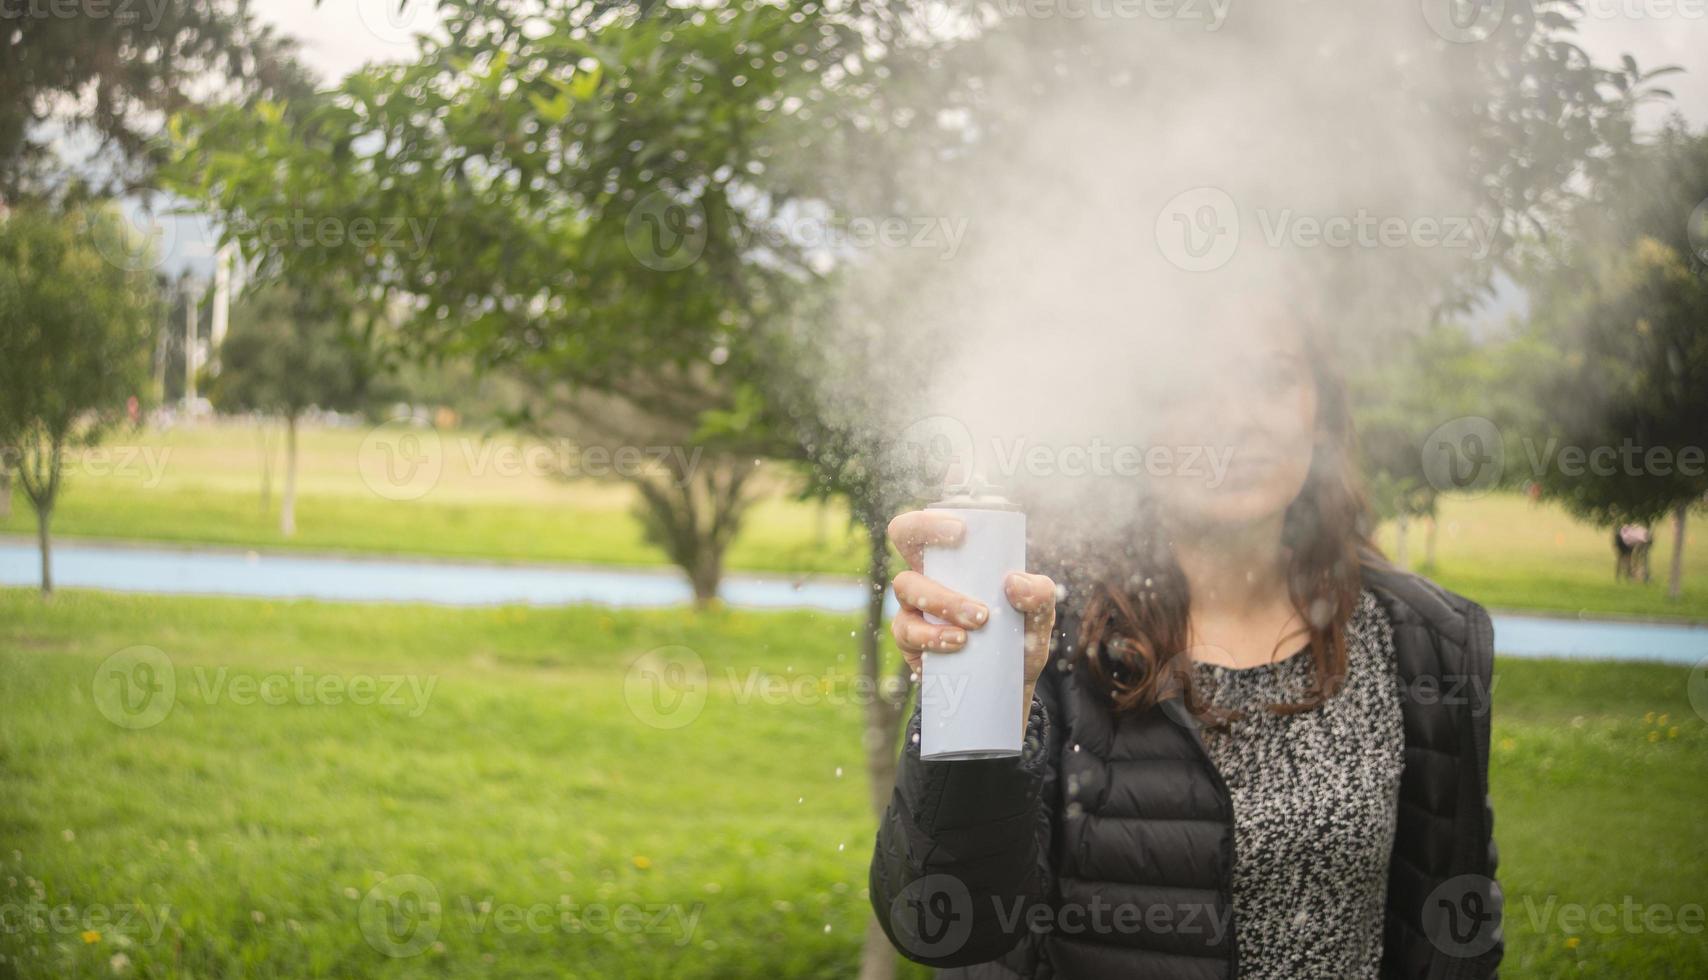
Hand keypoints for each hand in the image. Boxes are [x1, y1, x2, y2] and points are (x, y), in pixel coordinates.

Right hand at [887, 510, 1056, 724]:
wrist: (1006, 689)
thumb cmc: (1018, 639)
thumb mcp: (1039, 618)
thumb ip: (1039, 596)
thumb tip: (1015, 582)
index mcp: (956, 558)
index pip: (933, 520)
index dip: (933, 516)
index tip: (961, 530)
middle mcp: (928, 572)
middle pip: (902, 535)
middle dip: (925, 535)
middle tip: (962, 545)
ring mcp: (913, 605)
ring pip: (907, 584)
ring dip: (942, 598)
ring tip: (977, 621)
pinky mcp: (909, 639)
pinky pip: (907, 629)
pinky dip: (933, 635)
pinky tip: (958, 642)